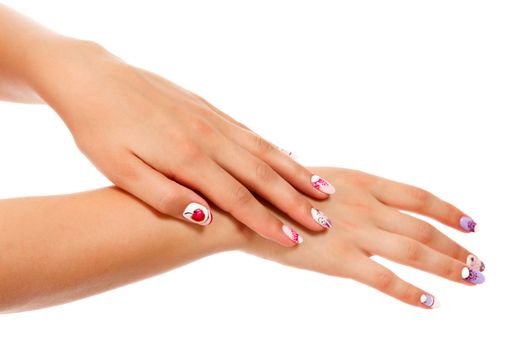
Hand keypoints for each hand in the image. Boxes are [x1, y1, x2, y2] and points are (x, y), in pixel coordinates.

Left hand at [30, 39, 334, 245]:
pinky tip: (289, 157)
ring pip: (263, 150)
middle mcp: (208, 137)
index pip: (237, 198)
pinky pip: (250, 132)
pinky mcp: (209, 108)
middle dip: (294, 201)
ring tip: (323, 190)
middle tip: (323, 220)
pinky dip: (275, 148)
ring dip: (295, 173)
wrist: (92, 77)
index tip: (293, 239)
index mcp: (187, 157)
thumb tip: (205, 217)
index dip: (266, 221)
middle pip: (262, 174)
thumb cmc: (100, 128)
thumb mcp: (119, 169)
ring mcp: (212, 120)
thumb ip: (164, 195)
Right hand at [238, 167, 483, 307]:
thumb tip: (361, 199)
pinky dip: (412, 293)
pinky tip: (431, 303)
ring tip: (471, 278)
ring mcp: (356, 232)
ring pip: (416, 251)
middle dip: (457, 246)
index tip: (470, 223)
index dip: (449, 211)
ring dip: (449, 266)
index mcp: (362, 181)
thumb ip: (345, 190)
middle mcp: (366, 205)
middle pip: (425, 228)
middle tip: (479, 263)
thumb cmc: (276, 193)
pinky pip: (386, 279)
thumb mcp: (319, 180)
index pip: (419, 196)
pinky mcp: (341, 260)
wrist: (245, 208)